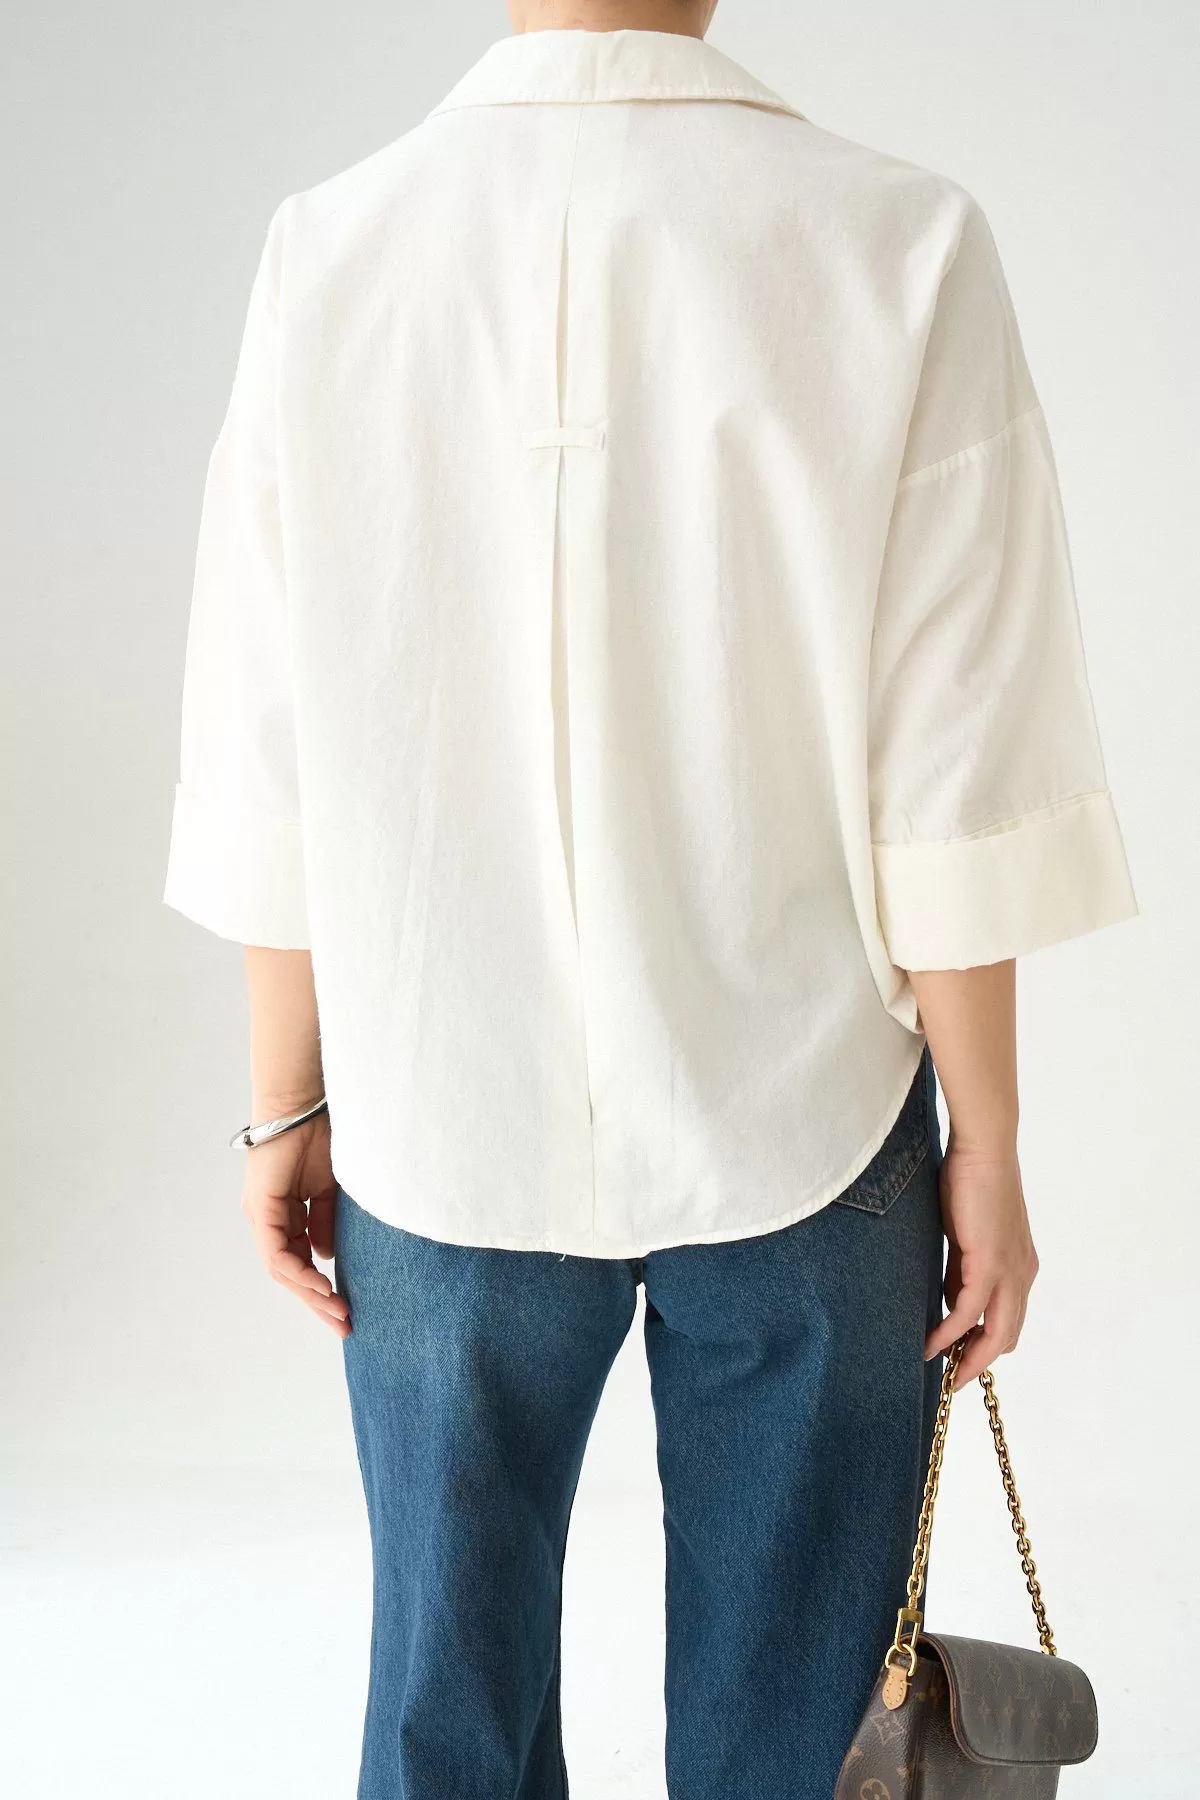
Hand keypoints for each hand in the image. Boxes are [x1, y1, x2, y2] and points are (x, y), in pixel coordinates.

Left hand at [239, 1109, 350, 1337]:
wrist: (304, 1102)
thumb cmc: (319, 1133)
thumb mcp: (331, 1188)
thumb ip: (326, 1221)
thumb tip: (326, 1255)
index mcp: (285, 1212)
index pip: (300, 1260)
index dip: (322, 1287)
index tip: (348, 1308)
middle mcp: (269, 1219)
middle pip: (290, 1273)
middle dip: (317, 1302)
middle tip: (344, 1326)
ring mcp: (262, 1216)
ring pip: (282, 1270)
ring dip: (310, 1294)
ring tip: (338, 1312)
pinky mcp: (261, 1210)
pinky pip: (278, 1254)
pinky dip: (300, 1273)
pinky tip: (322, 1286)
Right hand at [924, 1141, 1037, 1387]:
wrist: (983, 1150)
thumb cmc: (970, 1182)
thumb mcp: (966, 1236)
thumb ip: (962, 1270)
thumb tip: (950, 1301)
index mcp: (1020, 1267)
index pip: (1008, 1320)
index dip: (985, 1345)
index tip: (959, 1360)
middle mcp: (1022, 1274)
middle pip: (1007, 1336)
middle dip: (979, 1363)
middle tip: (951, 1381)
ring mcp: (1010, 1270)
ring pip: (996, 1333)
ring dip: (968, 1357)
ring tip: (940, 1372)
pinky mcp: (990, 1263)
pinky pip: (970, 1312)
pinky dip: (951, 1333)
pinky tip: (932, 1344)